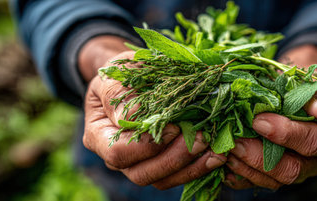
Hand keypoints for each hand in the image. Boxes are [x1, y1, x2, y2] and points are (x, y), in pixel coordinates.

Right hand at [81, 38, 225, 189]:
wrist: (133, 81)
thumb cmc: (123, 75)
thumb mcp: (116, 76)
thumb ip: (120, 94)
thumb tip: (136, 116)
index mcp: (99, 135)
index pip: (119, 152)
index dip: (148, 144)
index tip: (174, 126)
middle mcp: (116, 157)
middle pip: (142, 173)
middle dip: (175, 158)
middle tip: (201, 139)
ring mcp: (139, 164)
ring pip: (162, 180)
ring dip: (191, 167)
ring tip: (215, 149)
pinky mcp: (161, 165)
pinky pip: (177, 176)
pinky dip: (199, 167)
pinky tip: (217, 154)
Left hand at [224, 45, 316, 189]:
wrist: (295, 91)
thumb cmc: (304, 85)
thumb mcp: (313, 82)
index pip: (314, 141)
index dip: (286, 134)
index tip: (259, 121)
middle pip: (293, 170)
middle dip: (260, 157)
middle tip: (237, 141)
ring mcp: (299, 171)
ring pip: (274, 181)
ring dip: (246, 167)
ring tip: (226, 150)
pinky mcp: (278, 176)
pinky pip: (258, 184)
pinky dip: (239, 176)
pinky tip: (224, 164)